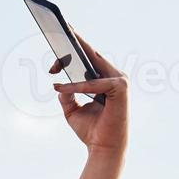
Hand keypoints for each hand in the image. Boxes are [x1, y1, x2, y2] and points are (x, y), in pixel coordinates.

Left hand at [49, 30, 128, 156]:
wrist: (103, 149)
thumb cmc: (91, 131)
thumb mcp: (72, 110)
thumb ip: (67, 94)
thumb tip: (58, 84)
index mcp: (104, 79)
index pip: (89, 58)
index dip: (74, 47)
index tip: (58, 36)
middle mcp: (114, 76)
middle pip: (91, 55)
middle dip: (74, 44)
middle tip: (59, 30)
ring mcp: (120, 80)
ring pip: (94, 63)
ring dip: (74, 58)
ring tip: (57, 54)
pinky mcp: (121, 88)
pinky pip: (94, 84)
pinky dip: (78, 85)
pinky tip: (61, 85)